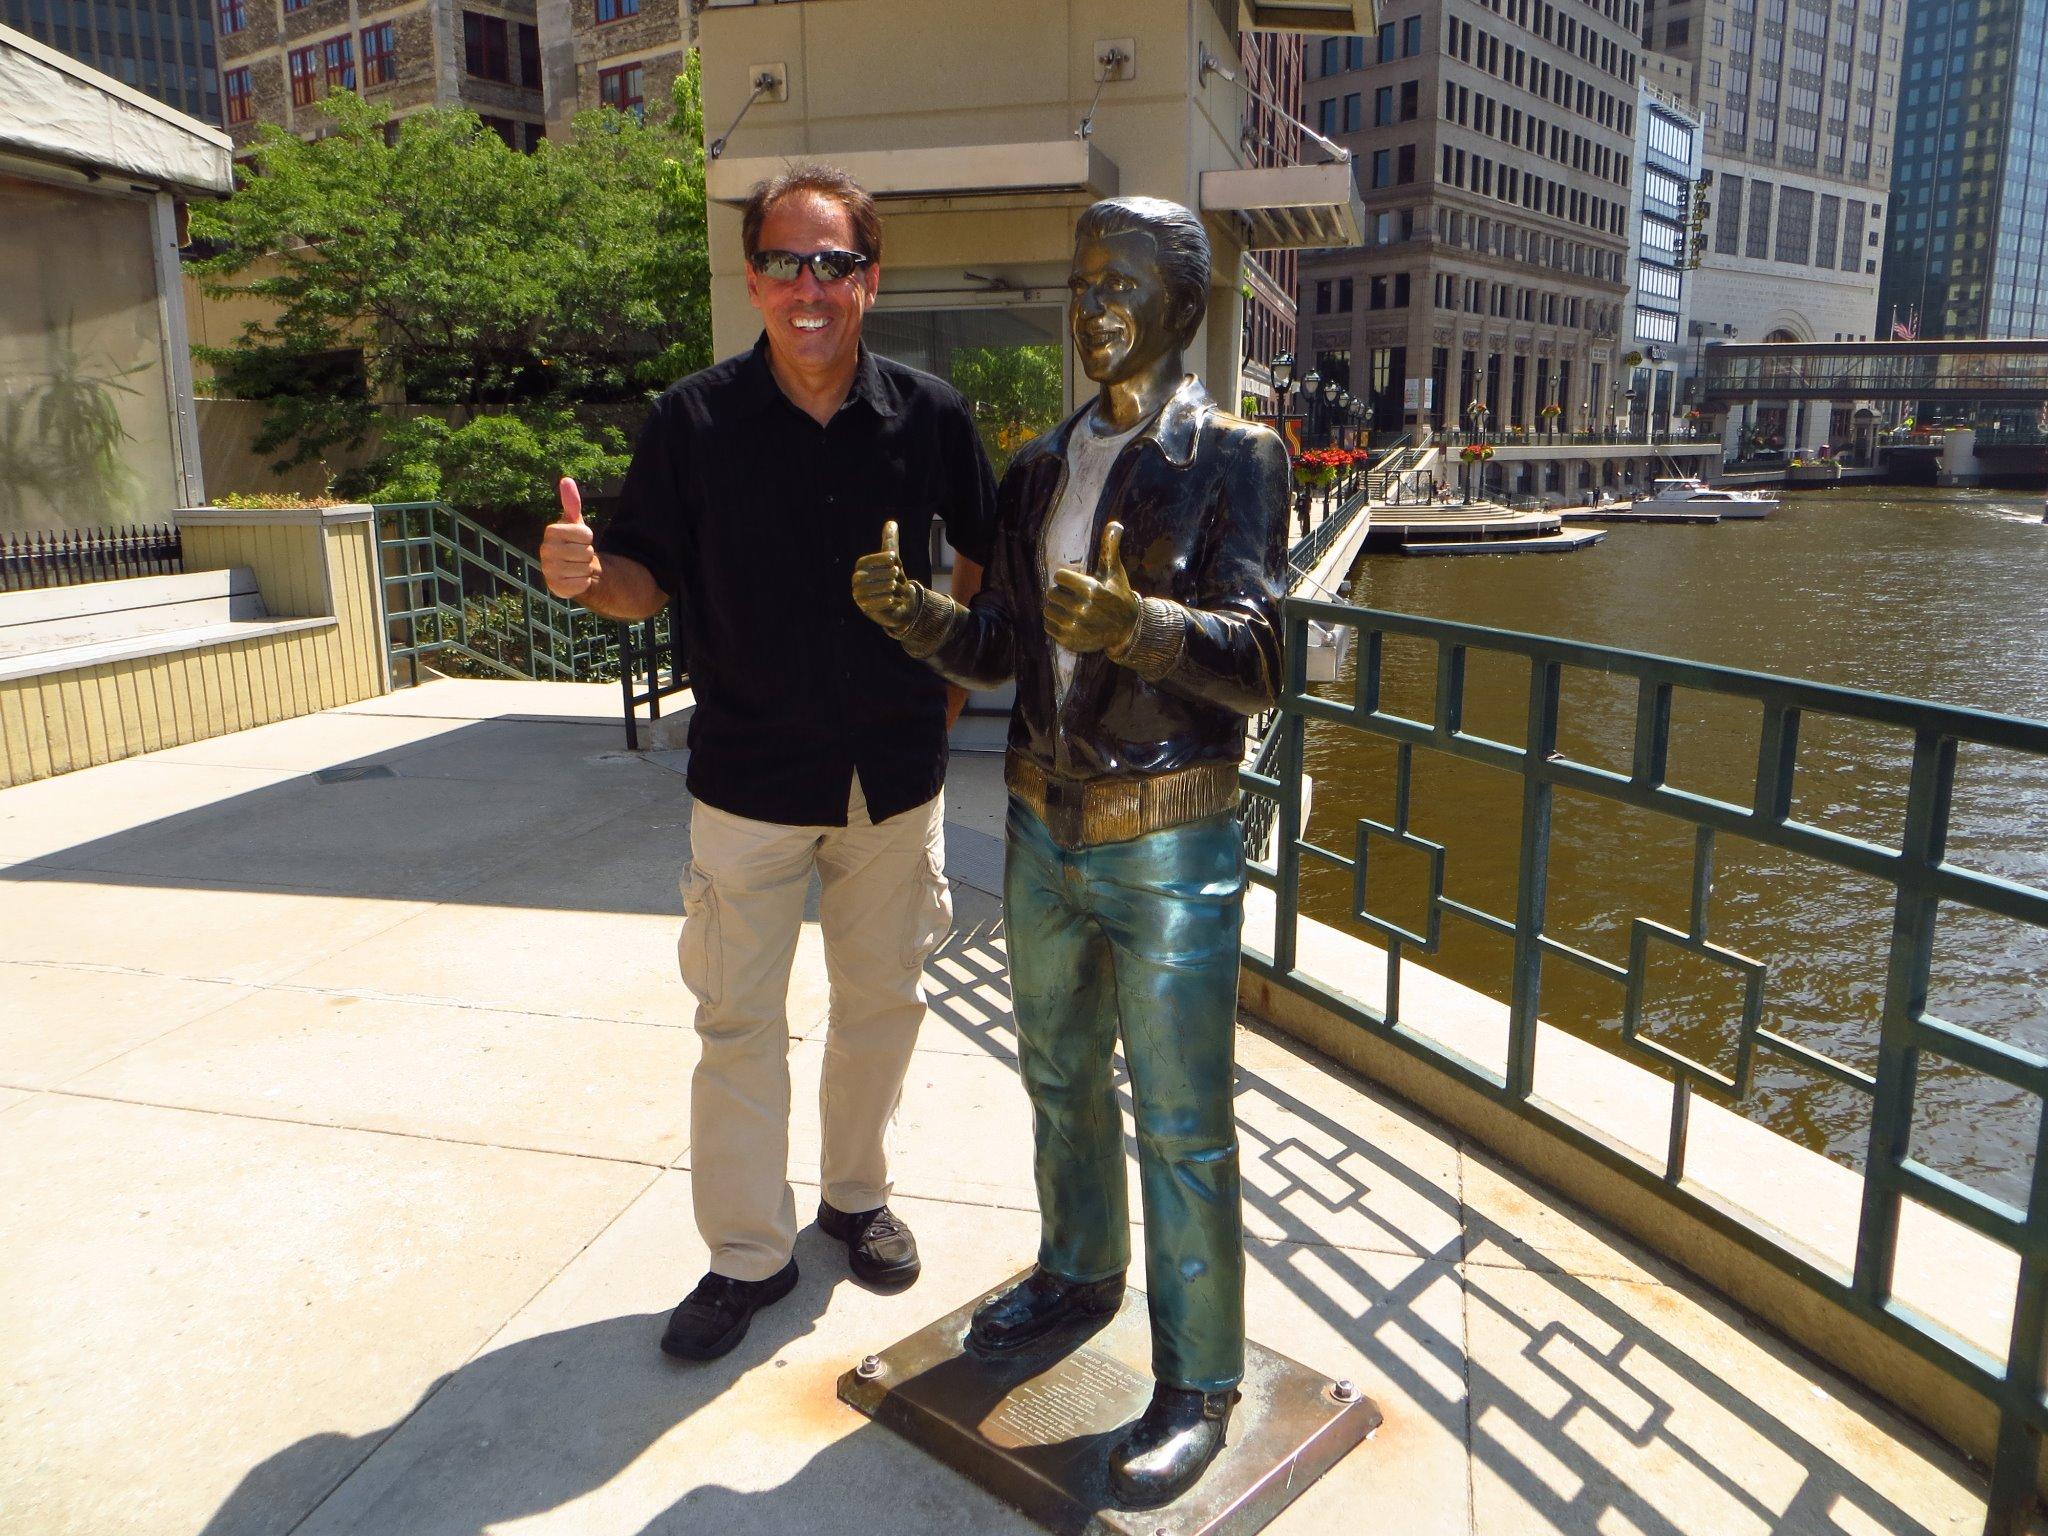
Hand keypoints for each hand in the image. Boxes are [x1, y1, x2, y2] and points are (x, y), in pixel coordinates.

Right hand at [540, 476, 600, 597]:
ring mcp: (548, 570)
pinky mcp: (555, 588)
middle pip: (586, 552)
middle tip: (578, 554)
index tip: (580, 539)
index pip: (586, 534)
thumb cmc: (573, 543)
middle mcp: (545, 550)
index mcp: (551, 532)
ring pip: (585, 568)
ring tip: (576, 565)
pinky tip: (574, 578)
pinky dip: (584, 582)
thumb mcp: (574, 523)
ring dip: (586, 568)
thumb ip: (572, 503)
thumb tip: (566, 479)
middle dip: (588, 553)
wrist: (571, 570)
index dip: (588, 537)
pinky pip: (582, 583)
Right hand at [852, 520, 920, 634]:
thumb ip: (890, 542)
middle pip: (877, 575)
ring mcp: (858, 594)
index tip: (894, 558)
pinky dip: (889, 600)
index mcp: (860, 566)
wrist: (896, 602)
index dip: (881, 559)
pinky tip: (893, 599)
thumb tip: (891, 523)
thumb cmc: (892, 578)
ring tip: (896, 589)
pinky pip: (879, 602)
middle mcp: (856, 579)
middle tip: (897, 579)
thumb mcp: (892, 560)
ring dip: (893, 588)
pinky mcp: (864, 608)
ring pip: (881, 588)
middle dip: (892, 576)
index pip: (868, 560)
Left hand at [1043, 521, 1137, 654]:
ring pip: (1047, 610)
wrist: (1126, 628)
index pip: (1059, 577)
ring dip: (1055, 608)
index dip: (1066, 578)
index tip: (1075, 583)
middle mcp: (1081, 609)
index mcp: (1091, 589)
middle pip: (1051, 593)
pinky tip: (1067, 621)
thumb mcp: (1114, 571)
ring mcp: (1074, 626)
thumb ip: (1110, 547)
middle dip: (1061, 593)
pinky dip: (1054, 623)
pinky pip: (1048, 627)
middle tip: (1073, 597)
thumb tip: (1115, 524)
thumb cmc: (1117, 595)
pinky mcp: (1069, 640)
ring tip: (1069, 609)